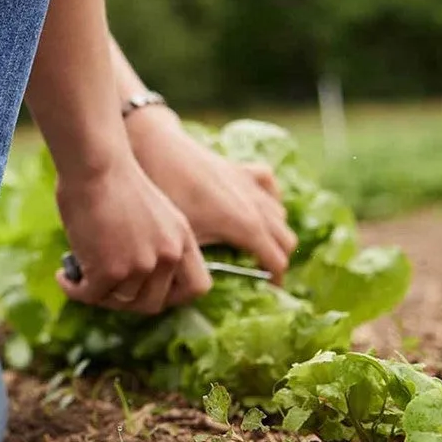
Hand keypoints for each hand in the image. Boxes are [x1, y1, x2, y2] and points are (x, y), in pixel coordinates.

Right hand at [56, 151, 212, 314]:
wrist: (95, 165)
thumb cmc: (113, 179)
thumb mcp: (152, 212)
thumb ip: (154, 242)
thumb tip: (132, 275)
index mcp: (182, 239)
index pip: (197, 287)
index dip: (174, 297)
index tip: (149, 291)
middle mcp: (167, 256)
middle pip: (153, 303)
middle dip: (126, 301)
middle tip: (106, 288)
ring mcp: (140, 265)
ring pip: (119, 300)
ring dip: (98, 293)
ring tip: (79, 278)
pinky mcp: (110, 271)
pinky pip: (90, 295)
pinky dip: (73, 288)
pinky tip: (63, 277)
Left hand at [125, 107, 297, 277]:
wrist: (156, 148)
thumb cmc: (167, 195)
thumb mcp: (185, 238)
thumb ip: (204, 262)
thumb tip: (207, 284)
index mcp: (246, 226)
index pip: (277, 261)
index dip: (275, 281)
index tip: (267, 293)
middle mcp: (257, 205)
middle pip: (285, 240)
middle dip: (278, 259)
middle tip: (261, 275)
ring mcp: (251, 184)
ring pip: (280, 214)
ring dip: (275, 232)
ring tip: (256, 249)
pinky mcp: (241, 169)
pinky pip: (269, 185)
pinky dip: (270, 199)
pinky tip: (258, 207)